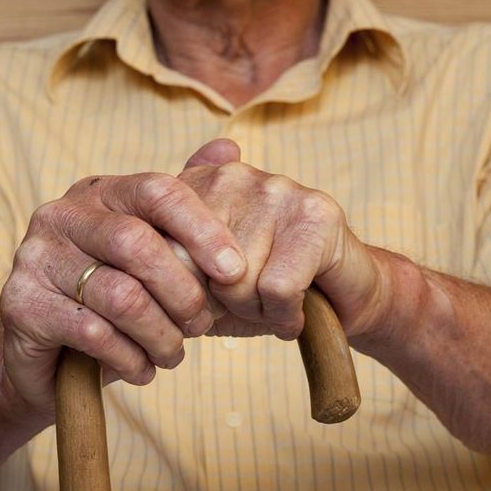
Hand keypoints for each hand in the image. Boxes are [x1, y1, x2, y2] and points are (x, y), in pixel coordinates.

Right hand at [0, 166, 248, 411]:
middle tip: (203, 326)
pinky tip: (142, 369)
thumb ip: (185, 203)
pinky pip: (93, 332)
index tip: (235, 271)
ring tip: (173, 355)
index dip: (203, 228)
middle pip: (138, 244)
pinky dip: (130, 358)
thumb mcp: (151, 250)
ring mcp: (34, 258)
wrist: (46, 357)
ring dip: (161, 335)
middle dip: (184, 292)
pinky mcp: (20, 304)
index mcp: (98, 193)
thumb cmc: (110, 298)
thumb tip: (230, 145)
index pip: (157, 190)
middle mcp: (61, 215)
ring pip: (120, 296)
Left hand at [174, 139, 382, 340]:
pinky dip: (285, 315)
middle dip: (222, 302)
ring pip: (238, 280)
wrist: (340, 299)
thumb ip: (168, 269)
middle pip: (198, 268)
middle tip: (252, 298)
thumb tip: (151, 268)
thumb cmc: (263, 292)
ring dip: (257, 310)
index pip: (162, 249)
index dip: (185, 292)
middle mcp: (233, 176)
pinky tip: (296, 309)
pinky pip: (277, 287)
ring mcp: (278, 188)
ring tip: (276, 300)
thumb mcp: (202, 285)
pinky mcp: (317, 213)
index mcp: (197, 186)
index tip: (211, 297)